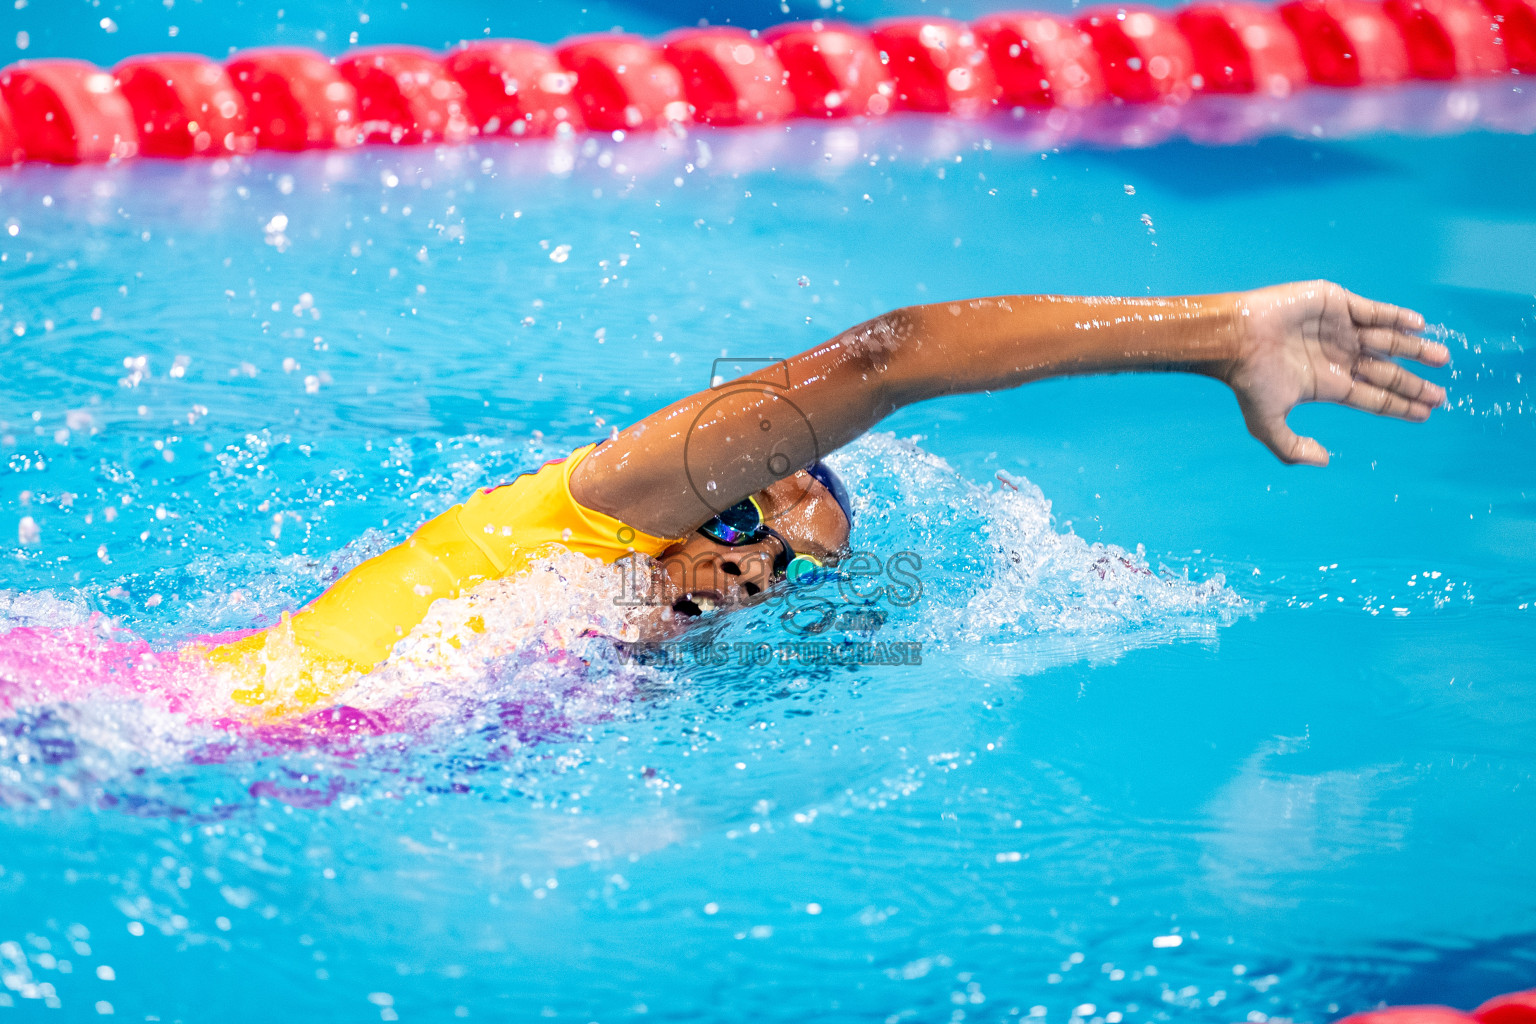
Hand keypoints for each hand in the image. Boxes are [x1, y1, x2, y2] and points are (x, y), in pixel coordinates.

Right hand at [1222, 280, 1448, 466]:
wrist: (1234, 338)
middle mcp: (1338, 357)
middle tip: (1442, 394)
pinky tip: (1420, 325)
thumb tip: (1325, 461)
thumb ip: (1292, 448)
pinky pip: (1374, 311)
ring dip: (1415, 350)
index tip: (1427, 413)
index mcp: (1328, 384)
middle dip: (1414, 383)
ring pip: (1388, 341)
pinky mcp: (1336, 303)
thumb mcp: (1267, 425)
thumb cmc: (1248, 380)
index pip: (1373, 397)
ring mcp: (1339, 330)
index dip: (1400, 405)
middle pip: (1386, 372)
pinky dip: (1397, 317)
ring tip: (1443, 359)